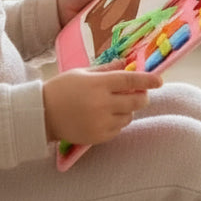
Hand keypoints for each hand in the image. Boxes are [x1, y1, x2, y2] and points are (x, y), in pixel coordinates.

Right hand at [42, 67, 161, 144]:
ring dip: (128, 110)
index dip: (147, 80)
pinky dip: (118, 122)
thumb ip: (106, 69)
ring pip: (129, 116)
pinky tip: (106, 116)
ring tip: (115, 105)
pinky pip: (119, 129)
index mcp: (98, 84)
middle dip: (142, 97)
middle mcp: (102, 103)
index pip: (130, 81)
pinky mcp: (98, 137)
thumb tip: (126, 63)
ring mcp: (101, 122)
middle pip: (136, 101)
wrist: (42, 114)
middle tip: (140, 94)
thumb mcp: (82, 73)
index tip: (159, 80)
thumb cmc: (61, 89)